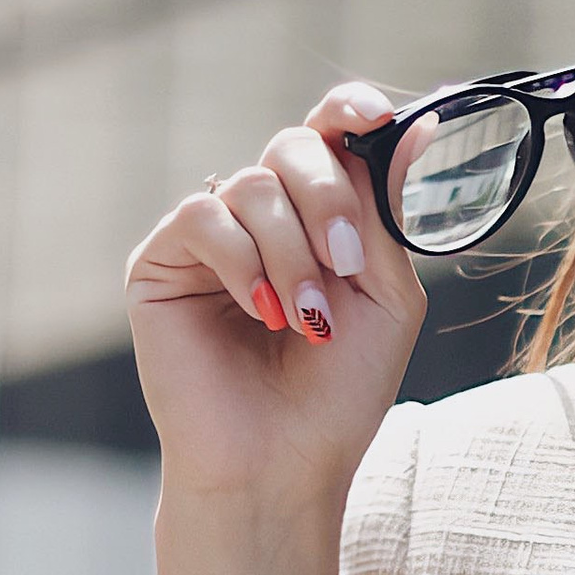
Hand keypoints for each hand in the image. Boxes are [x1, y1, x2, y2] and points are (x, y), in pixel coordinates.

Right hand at [126, 84, 430, 515]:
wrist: (281, 464)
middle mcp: (262, 217)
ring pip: (252, 185)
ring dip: (291, 254)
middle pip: (292, 147)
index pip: (328, 135)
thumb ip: (386, 214)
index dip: (348, 110)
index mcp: (318, 217)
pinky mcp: (160, 263)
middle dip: (327, 198)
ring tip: (306, 321)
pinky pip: (203, 216)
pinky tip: (259, 312)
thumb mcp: (385, 295)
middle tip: (345, 263)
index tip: (374, 115)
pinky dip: (241, 260)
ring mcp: (210, 237)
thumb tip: (414, 124)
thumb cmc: (338, 391)